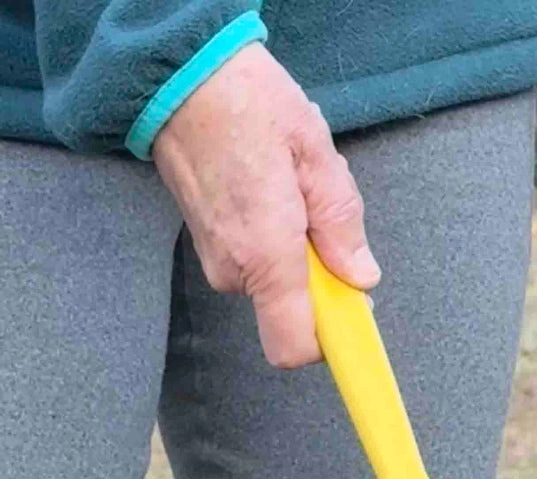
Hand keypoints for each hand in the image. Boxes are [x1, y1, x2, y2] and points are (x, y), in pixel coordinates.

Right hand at [152, 43, 379, 367]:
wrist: (176, 75)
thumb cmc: (248, 104)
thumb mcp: (316, 156)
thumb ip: (341, 226)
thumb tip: (359, 276)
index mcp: (266, 256)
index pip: (293, 346)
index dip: (328, 341)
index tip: (352, 316)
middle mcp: (235, 270)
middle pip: (295, 311)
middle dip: (320, 273)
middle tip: (319, 212)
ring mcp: (216, 260)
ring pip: (278, 282)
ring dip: (299, 248)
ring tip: (292, 187)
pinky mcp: (208, 246)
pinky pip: (257, 262)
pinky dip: (275, 238)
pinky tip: (271, 188)